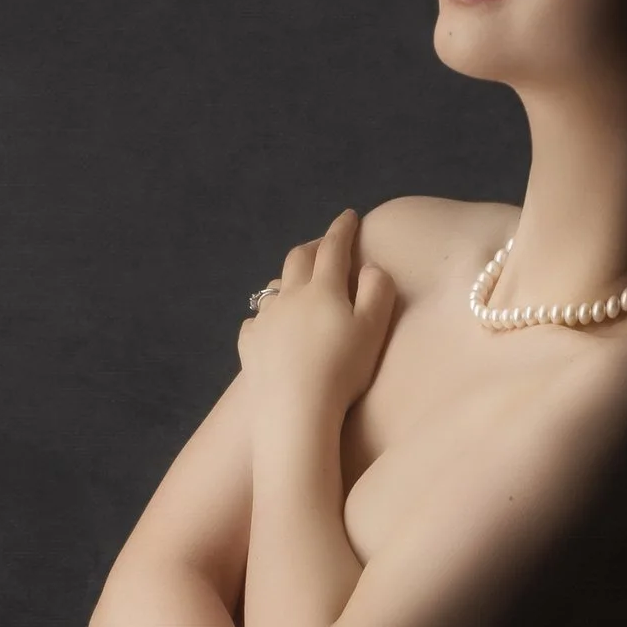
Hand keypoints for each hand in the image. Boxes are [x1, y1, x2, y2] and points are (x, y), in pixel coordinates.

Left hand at [236, 207, 397, 424]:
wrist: (295, 410)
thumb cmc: (342, 370)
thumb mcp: (373, 330)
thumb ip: (377, 292)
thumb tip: (371, 266)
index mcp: (322, 288)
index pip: (333, 248)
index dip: (342, 229)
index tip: (349, 216)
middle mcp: (289, 296)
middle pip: (298, 259)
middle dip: (314, 246)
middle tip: (325, 244)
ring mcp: (265, 320)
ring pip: (275, 287)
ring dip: (289, 279)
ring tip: (299, 284)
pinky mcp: (249, 345)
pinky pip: (257, 320)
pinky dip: (268, 315)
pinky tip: (271, 325)